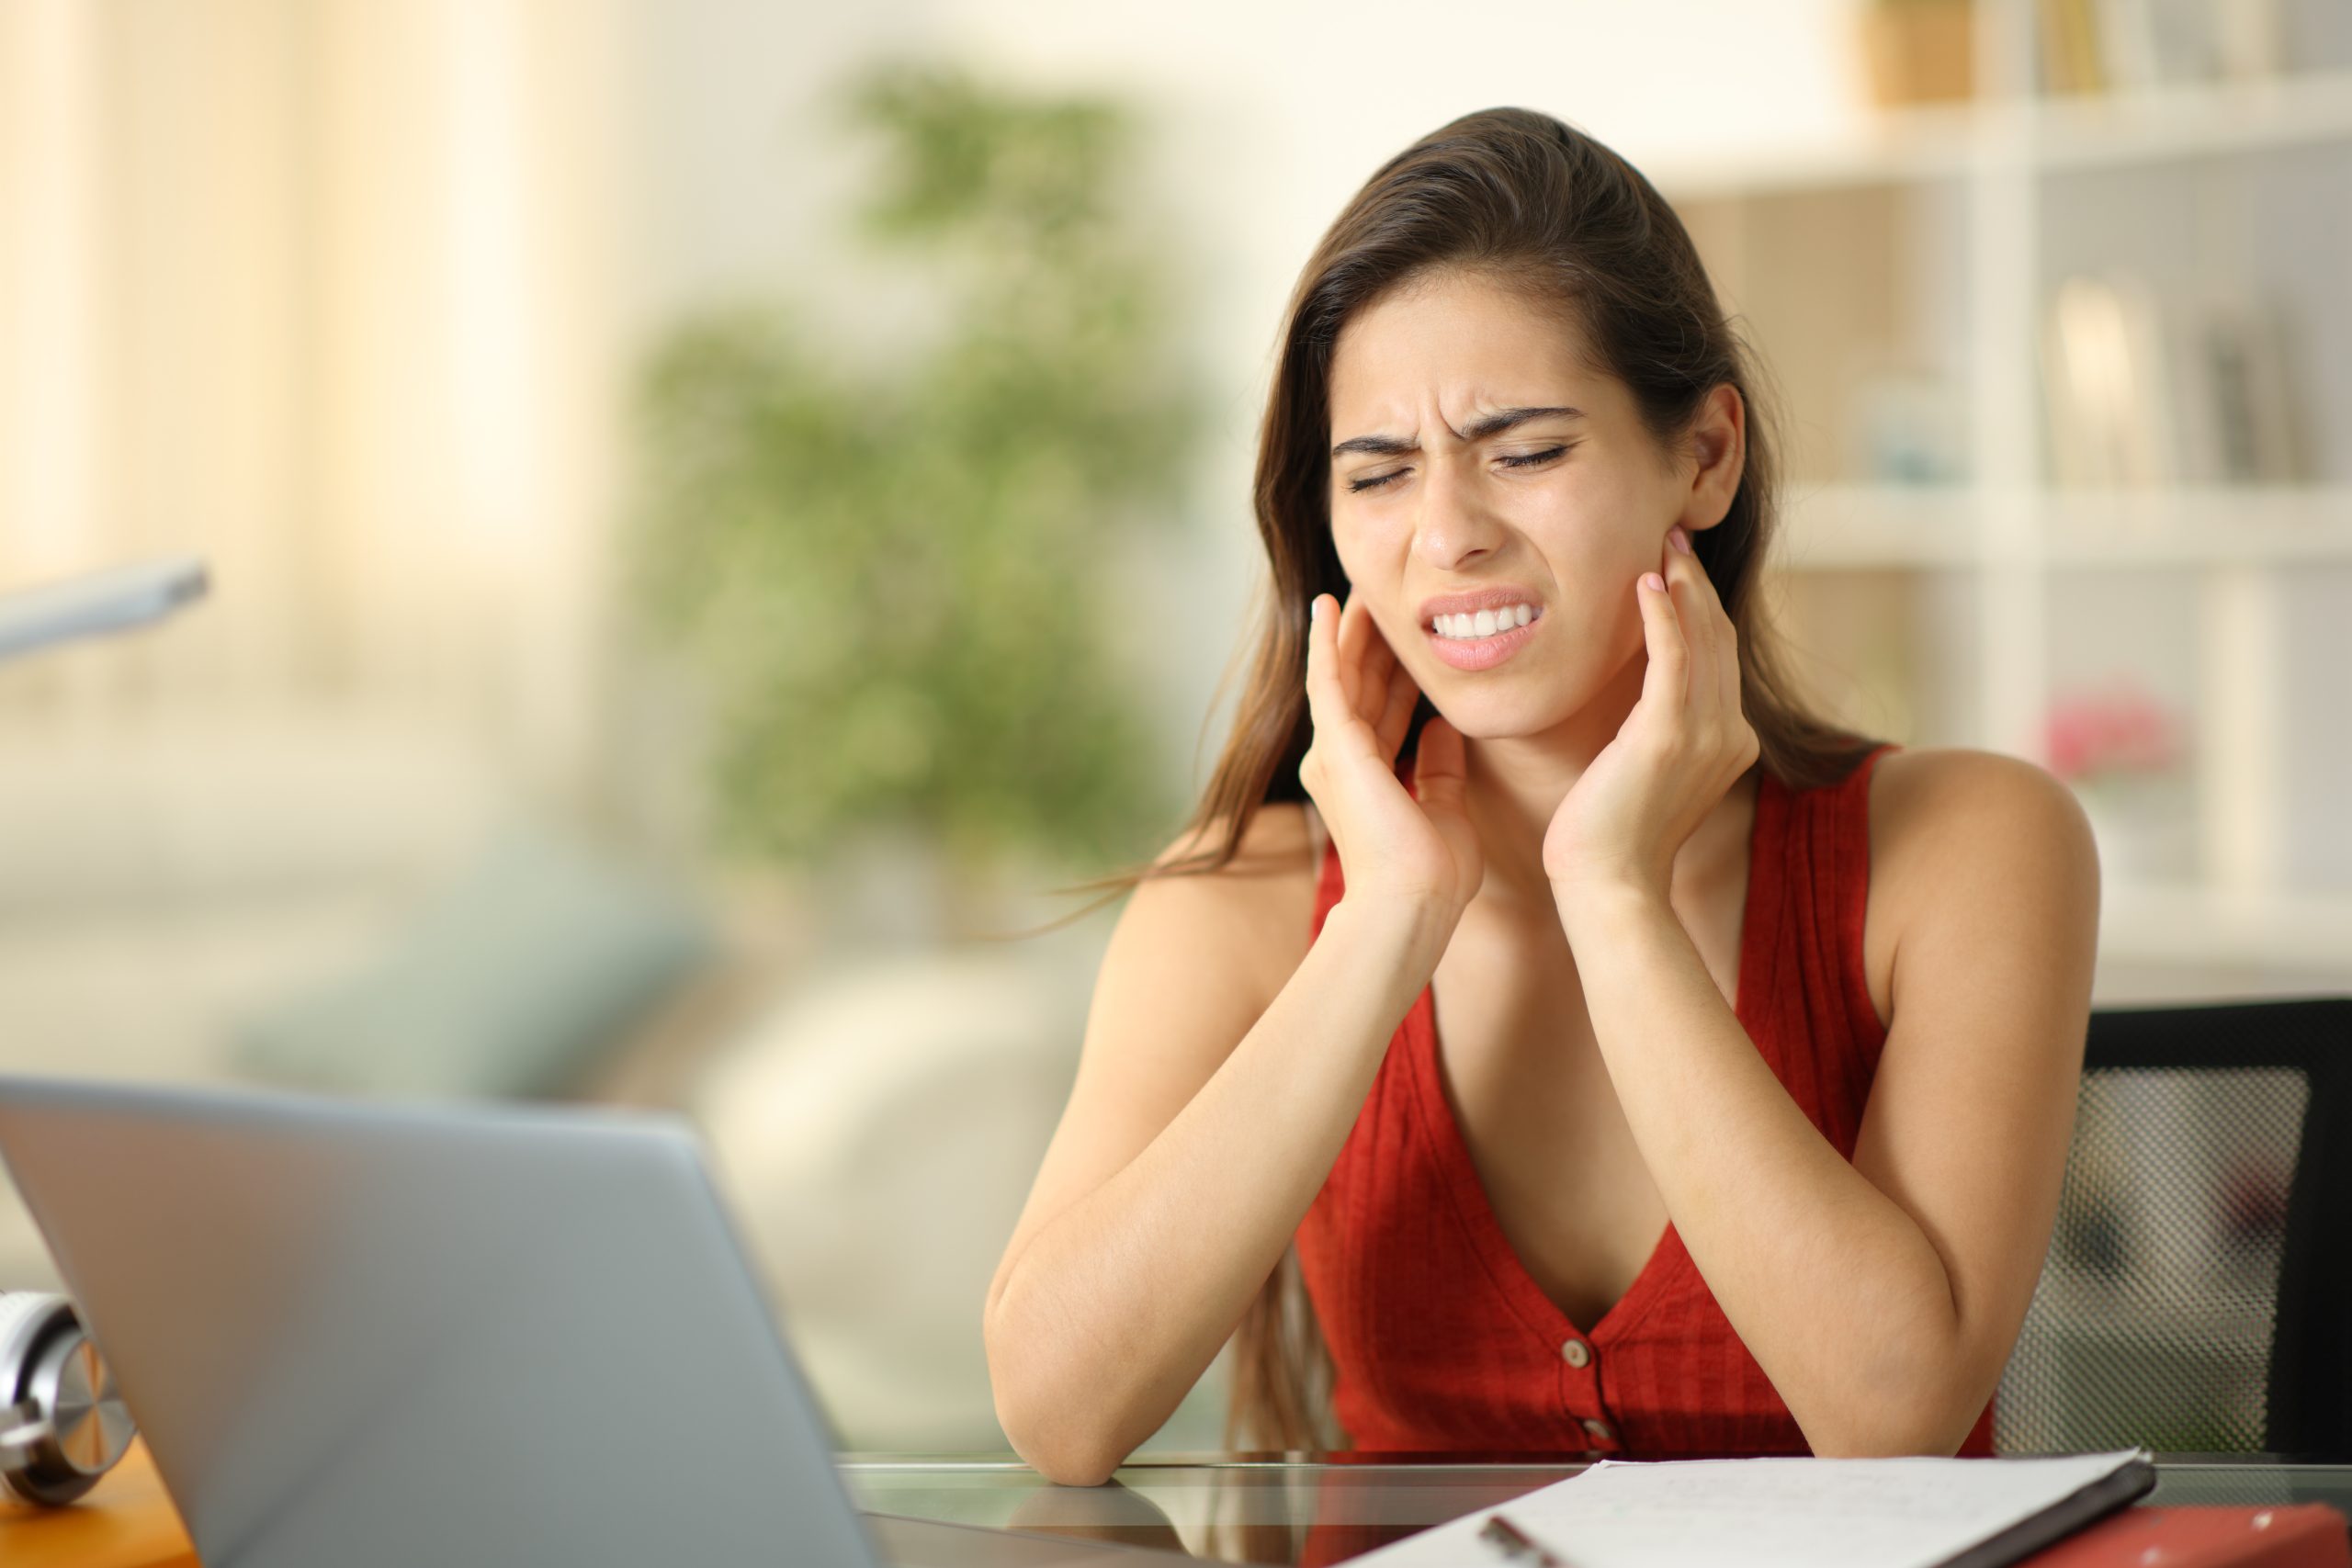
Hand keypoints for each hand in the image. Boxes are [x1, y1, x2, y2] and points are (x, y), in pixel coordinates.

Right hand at [1299, 591, 1481, 921]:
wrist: (1411, 904)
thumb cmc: (1431, 874)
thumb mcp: (1448, 810)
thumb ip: (1441, 770)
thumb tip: (1444, 729)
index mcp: (1368, 777)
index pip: (1385, 709)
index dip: (1399, 670)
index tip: (1415, 636)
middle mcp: (1342, 761)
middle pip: (1362, 684)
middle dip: (1373, 640)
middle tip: (1385, 595)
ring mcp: (1335, 752)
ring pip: (1345, 674)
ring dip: (1351, 630)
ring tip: (1359, 588)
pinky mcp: (1336, 746)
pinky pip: (1328, 681)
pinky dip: (1326, 642)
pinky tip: (1327, 606)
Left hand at [1541, 525, 1758, 901]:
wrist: (1609, 886)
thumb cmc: (1610, 834)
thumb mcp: (1646, 771)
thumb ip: (1657, 729)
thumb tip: (1642, 698)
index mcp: (1729, 740)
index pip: (1719, 655)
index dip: (1701, 604)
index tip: (1675, 562)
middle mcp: (1729, 733)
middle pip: (1719, 637)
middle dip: (1695, 581)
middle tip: (1672, 533)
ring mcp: (1705, 735)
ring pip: (1703, 639)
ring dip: (1682, 586)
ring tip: (1663, 544)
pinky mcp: (1667, 736)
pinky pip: (1674, 660)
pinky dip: (1664, 618)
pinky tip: (1647, 583)